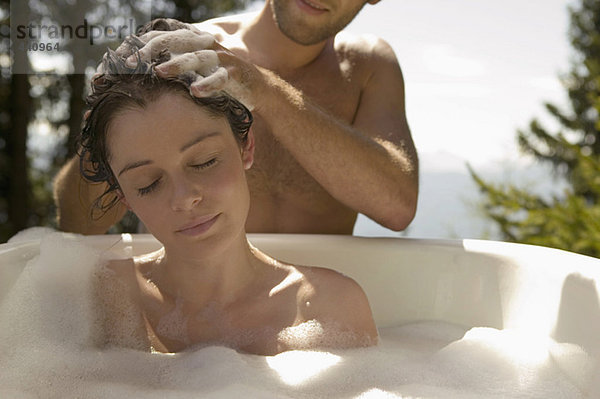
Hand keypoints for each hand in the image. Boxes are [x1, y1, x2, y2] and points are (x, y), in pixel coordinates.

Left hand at [123, 27, 260, 109]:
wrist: (255, 87)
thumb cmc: (217, 79)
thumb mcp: (191, 71)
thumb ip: (170, 68)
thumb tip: (135, 77)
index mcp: (190, 41)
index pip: (160, 36)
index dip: (139, 46)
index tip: (119, 61)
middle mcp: (204, 44)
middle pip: (174, 41)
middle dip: (151, 51)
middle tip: (130, 64)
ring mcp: (221, 58)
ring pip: (197, 57)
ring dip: (178, 64)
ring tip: (160, 72)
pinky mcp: (235, 74)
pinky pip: (220, 78)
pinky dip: (208, 84)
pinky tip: (196, 92)